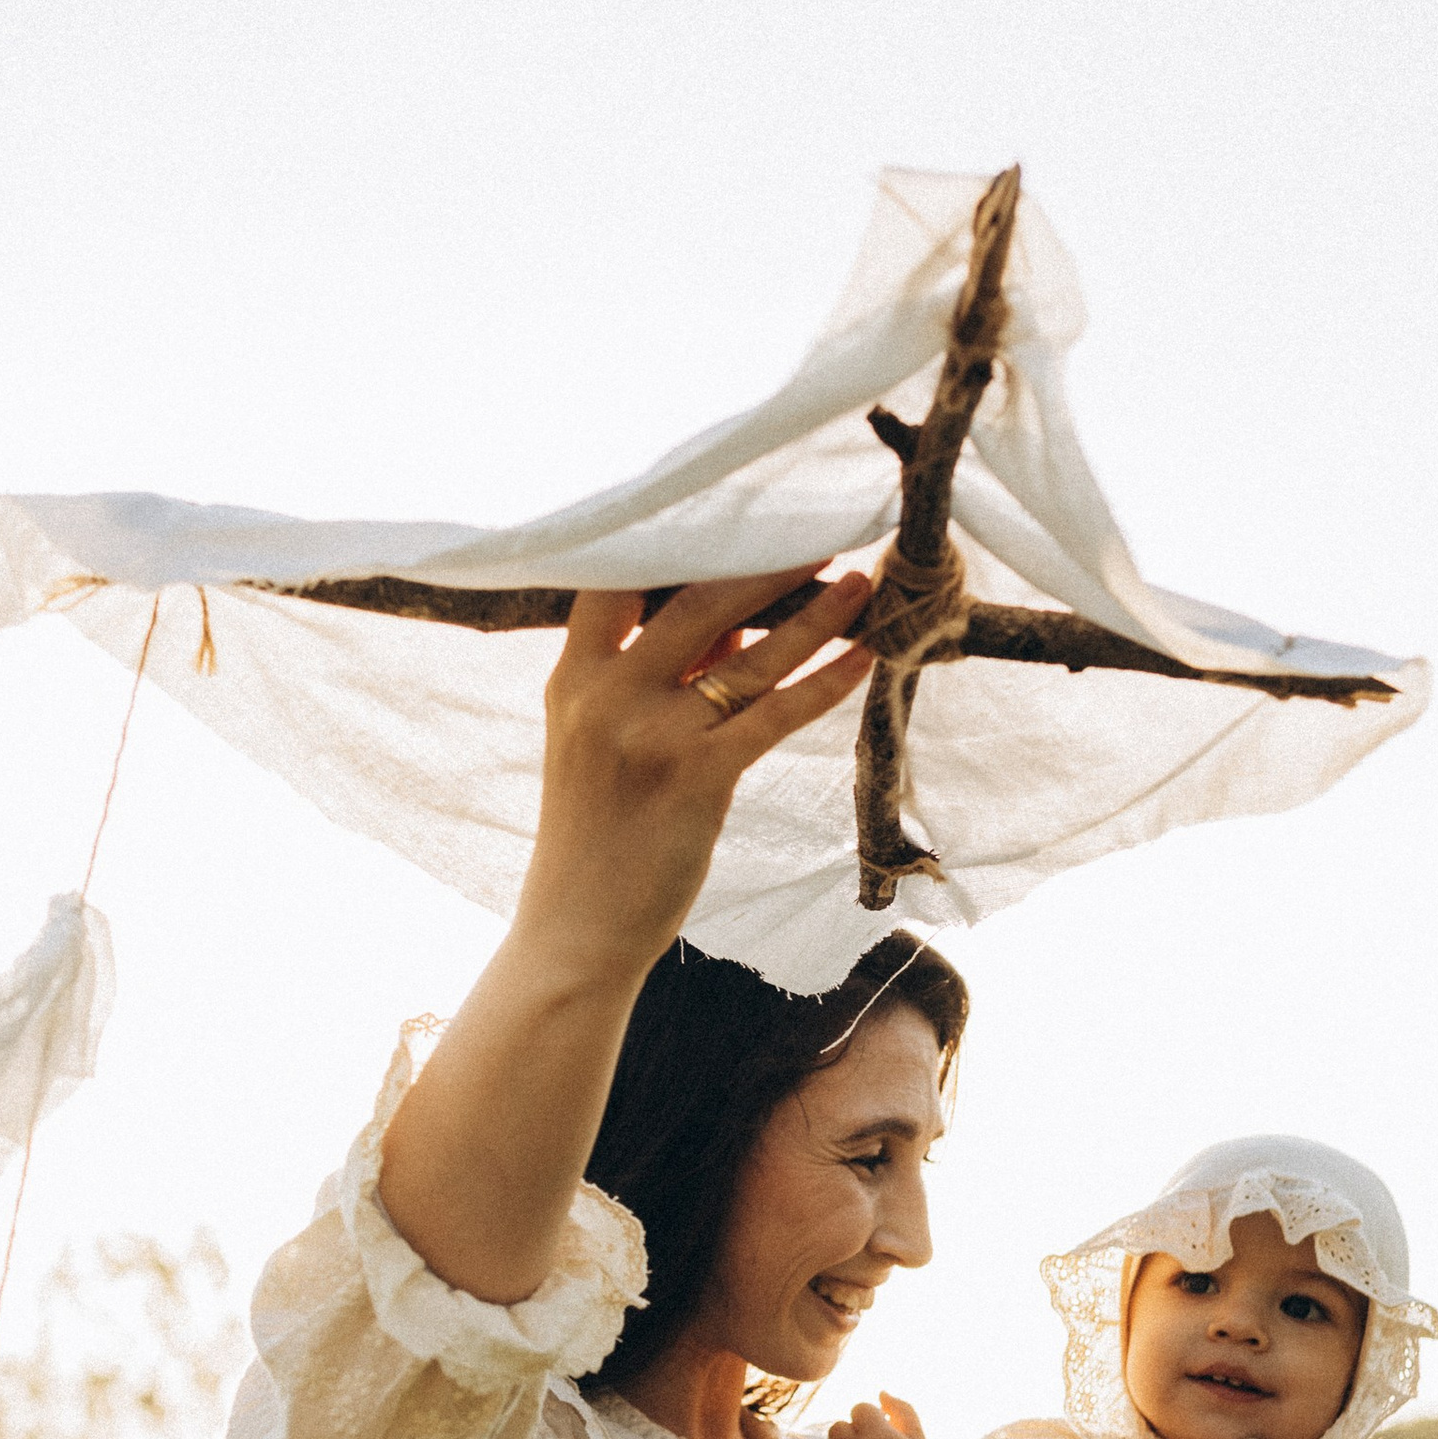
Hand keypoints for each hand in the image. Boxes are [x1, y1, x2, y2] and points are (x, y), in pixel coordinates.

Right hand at [516, 568, 877, 988]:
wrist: (576, 927)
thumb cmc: (597, 831)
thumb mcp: (604, 740)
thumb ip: (657, 677)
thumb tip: (735, 619)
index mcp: (573, 676)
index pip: (618, 579)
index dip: (679, 538)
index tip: (738, 511)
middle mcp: (606, 694)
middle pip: (696, 599)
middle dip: (767, 562)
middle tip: (822, 530)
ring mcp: (650, 735)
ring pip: (749, 655)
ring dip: (814, 614)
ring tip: (862, 582)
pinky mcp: (696, 779)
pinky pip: (776, 715)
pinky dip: (826, 681)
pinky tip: (865, 657)